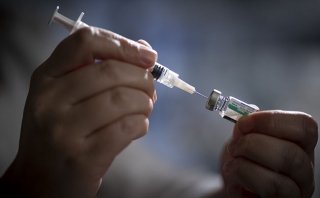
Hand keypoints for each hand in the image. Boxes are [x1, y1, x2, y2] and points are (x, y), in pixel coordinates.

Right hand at [1, 27, 156, 196]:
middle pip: (112, 72)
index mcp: (46, 77)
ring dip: (145, 102)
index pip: (85, 42)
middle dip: (143, 78)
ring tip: (144, 108)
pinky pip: (127, 127)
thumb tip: (146, 51)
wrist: (41, 178)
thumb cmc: (62, 130)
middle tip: (150, 89)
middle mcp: (50, 101)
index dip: (123, 44)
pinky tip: (138, 126)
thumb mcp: (67, 95)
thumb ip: (102, 69)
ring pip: (123, 99)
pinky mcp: (83, 158)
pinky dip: (142, 123)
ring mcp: (64, 130)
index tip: (148, 56)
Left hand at [220, 110, 317, 197]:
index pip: (304, 126)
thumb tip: (246, 119)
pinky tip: (233, 173)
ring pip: (280, 176)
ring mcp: (295, 192)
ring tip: (232, 161)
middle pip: (291, 153)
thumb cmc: (243, 158)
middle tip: (234, 146)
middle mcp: (304, 169)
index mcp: (300, 144)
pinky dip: (242, 175)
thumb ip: (248, 126)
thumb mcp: (244, 137)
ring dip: (245, 162)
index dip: (272, 120)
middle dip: (252, 144)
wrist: (233, 184)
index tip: (244, 123)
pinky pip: (268, 189)